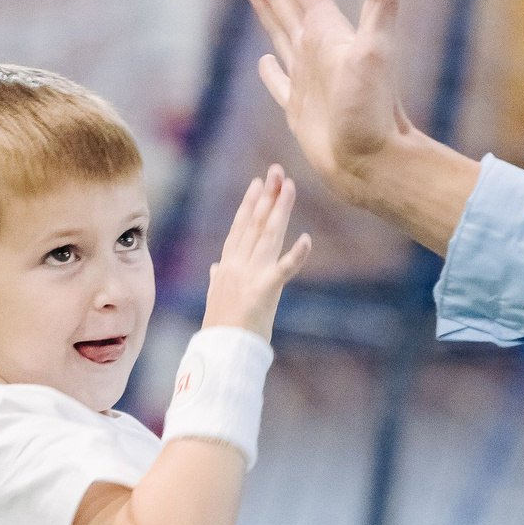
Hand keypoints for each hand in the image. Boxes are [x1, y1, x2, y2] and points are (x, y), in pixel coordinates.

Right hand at [201, 165, 311, 339]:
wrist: (221, 352)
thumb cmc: (221, 329)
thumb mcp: (216, 298)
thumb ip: (218, 279)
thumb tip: (216, 267)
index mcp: (228, 266)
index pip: (240, 228)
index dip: (249, 204)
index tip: (258, 184)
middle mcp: (237, 265)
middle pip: (255, 223)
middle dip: (267, 196)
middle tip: (277, 171)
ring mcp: (250, 275)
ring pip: (268, 235)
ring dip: (280, 209)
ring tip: (290, 187)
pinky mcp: (264, 291)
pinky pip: (283, 270)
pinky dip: (296, 255)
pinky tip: (307, 239)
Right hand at [241, 0, 416, 210]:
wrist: (372, 164)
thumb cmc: (373, 112)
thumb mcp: (376, 51)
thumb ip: (382, 4)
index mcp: (328, 33)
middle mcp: (317, 50)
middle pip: (286, 1)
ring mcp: (307, 78)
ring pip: (280, 33)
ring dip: (266, 8)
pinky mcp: (299, 107)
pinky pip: (278, 80)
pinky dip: (269, 68)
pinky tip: (263, 61)